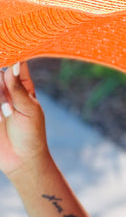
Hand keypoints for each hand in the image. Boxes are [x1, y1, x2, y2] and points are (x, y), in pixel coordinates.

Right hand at [0, 61, 48, 178]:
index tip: (6, 56)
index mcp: (24, 86)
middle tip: (8, 107)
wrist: (21, 160)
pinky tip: (1, 118)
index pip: (17, 65)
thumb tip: (15, 64)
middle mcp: (8, 92)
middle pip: (0, 76)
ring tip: (5, 115)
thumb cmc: (31, 133)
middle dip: (1, 84)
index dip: (12, 57)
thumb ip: (18, 88)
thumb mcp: (28, 109)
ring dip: (0, 98)